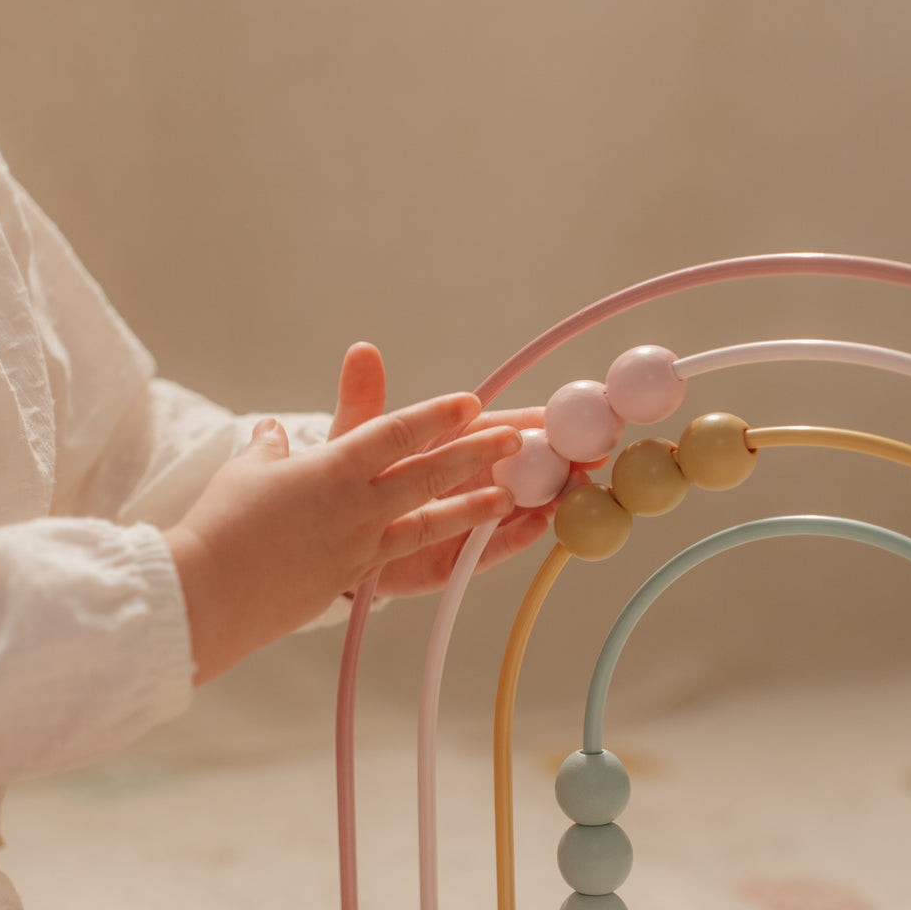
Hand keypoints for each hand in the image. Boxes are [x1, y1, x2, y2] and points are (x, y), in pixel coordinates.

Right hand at [165, 354, 521, 683]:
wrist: (206, 592)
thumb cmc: (219, 526)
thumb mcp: (246, 471)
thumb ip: (270, 448)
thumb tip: (273, 433)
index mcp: (330, 467)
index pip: (393, 432)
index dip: (434, 415)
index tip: (469, 401)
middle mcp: (354, 504)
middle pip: (428, 472)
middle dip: (476, 453)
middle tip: (517, 439)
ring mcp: (360, 544)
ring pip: (431, 520)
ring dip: (475, 506)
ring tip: (512, 498)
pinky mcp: (356, 578)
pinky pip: (412, 561)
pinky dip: (447, 551)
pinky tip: (472, 548)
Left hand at [327, 342, 554, 597]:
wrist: (323, 543)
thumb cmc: (343, 483)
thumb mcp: (352, 441)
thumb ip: (363, 401)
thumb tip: (361, 350)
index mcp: (448, 447)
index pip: (497, 429)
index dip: (533, 424)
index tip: (565, 418)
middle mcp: (463, 482)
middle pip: (520, 469)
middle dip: (556, 463)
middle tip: (588, 459)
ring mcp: (463, 520)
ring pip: (515, 508)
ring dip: (547, 500)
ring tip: (572, 494)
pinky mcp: (453, 559)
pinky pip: (490, 549)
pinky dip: (515, 537)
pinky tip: (539, 525)